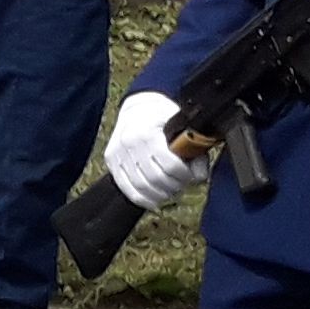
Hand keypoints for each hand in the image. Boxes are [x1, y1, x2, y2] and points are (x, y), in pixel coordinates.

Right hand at [106, 87, 206, 210]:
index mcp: (147, 133)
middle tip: (182, 185)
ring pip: (140, 187)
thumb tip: (198, 177)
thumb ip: (194, 151)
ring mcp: (117, 154)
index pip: (170, 165)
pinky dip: (142, 198)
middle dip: (173, 186)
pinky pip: (126, 188)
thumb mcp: (183, 127)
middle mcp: (128, 144)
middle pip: (155, 178)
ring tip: (170, 191)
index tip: (191, 176)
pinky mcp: (110, 162)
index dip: (185, 176)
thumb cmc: (163, 116)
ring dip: (159, 194)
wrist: (137, 108)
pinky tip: (154, 200)